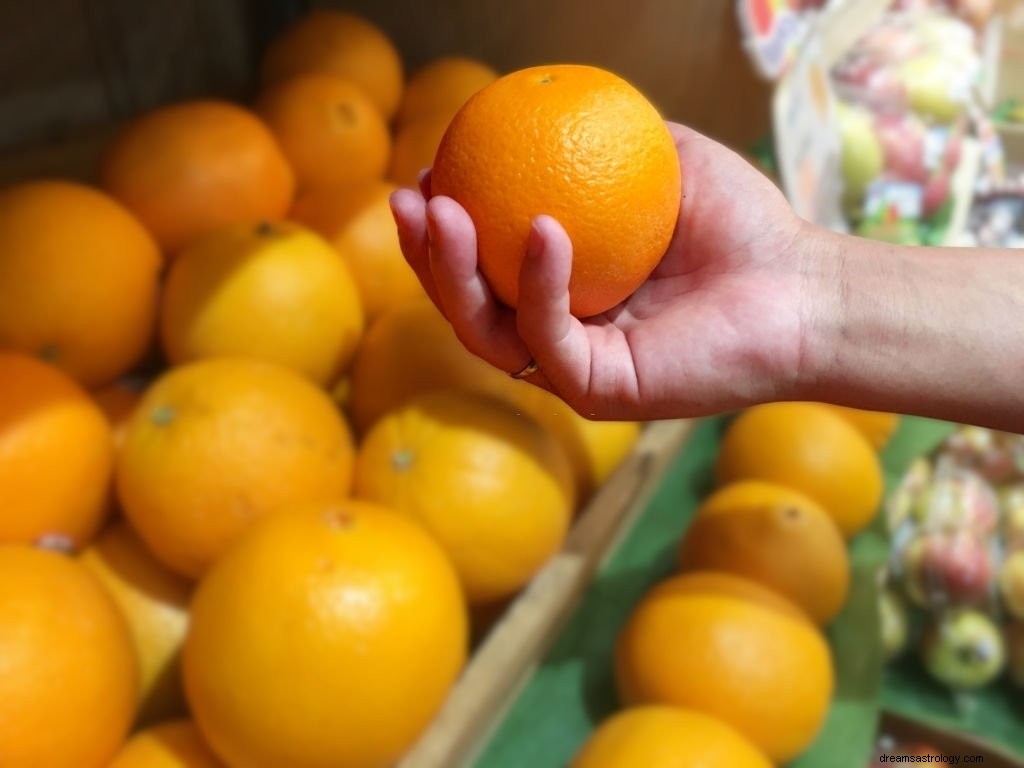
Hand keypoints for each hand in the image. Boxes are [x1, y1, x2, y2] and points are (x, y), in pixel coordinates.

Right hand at [389, 122, 814, 420]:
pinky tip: (542, 228)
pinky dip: (540, 284)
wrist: (799, 286)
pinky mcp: (599, 390)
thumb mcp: (661, 162)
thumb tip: (535, 107)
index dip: (443, 227)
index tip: (427, 172)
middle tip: (409, 199)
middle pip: (467, 304)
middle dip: (426, 255)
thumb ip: (598, 143)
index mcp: (562, 290)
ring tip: (441, 211)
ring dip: (453, 273)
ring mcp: (573, 367)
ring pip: (487, 332)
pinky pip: (550, 338)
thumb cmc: (739, 225)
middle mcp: (558, 333)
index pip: (482, 265)